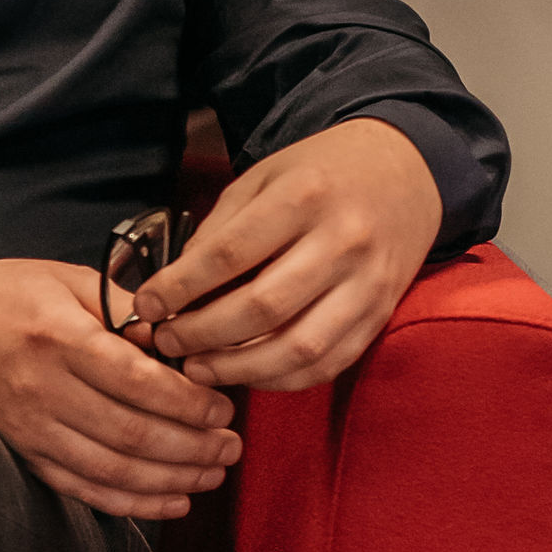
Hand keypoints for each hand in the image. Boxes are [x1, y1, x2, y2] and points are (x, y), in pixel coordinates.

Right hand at [0, 258, 240, 520]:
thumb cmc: (12, 295)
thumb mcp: (70, 280)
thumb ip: (127, 309)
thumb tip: (181, 341)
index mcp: (59, 337)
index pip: (137, 382)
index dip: (189, 403)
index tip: (223, 409)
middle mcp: (42, 388)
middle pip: (131, 433)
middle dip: (193, 448)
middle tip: (232, 448)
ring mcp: (30, 428)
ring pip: (112, 469)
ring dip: (171, 480)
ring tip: (212, 476)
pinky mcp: (23, 452)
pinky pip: (82, 489)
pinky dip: (130, 503)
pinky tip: (170, 502)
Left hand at [132, 119, 441, 392]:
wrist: (404, 172)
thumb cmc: (319, 175)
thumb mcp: (263, 178)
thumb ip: (219, 229)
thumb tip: (174, 288)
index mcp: (304, 196)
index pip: (229, 254)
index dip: (180, 288)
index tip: (146, 306)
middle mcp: (343, 240)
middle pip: (262, 307)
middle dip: (202, 334)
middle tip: (167, 342)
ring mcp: (368, 282)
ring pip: (298, 347)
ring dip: (239, 368)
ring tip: (198, 368)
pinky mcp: (381, 315)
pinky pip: (329, 363)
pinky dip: (282, 379)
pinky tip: (246, 374)